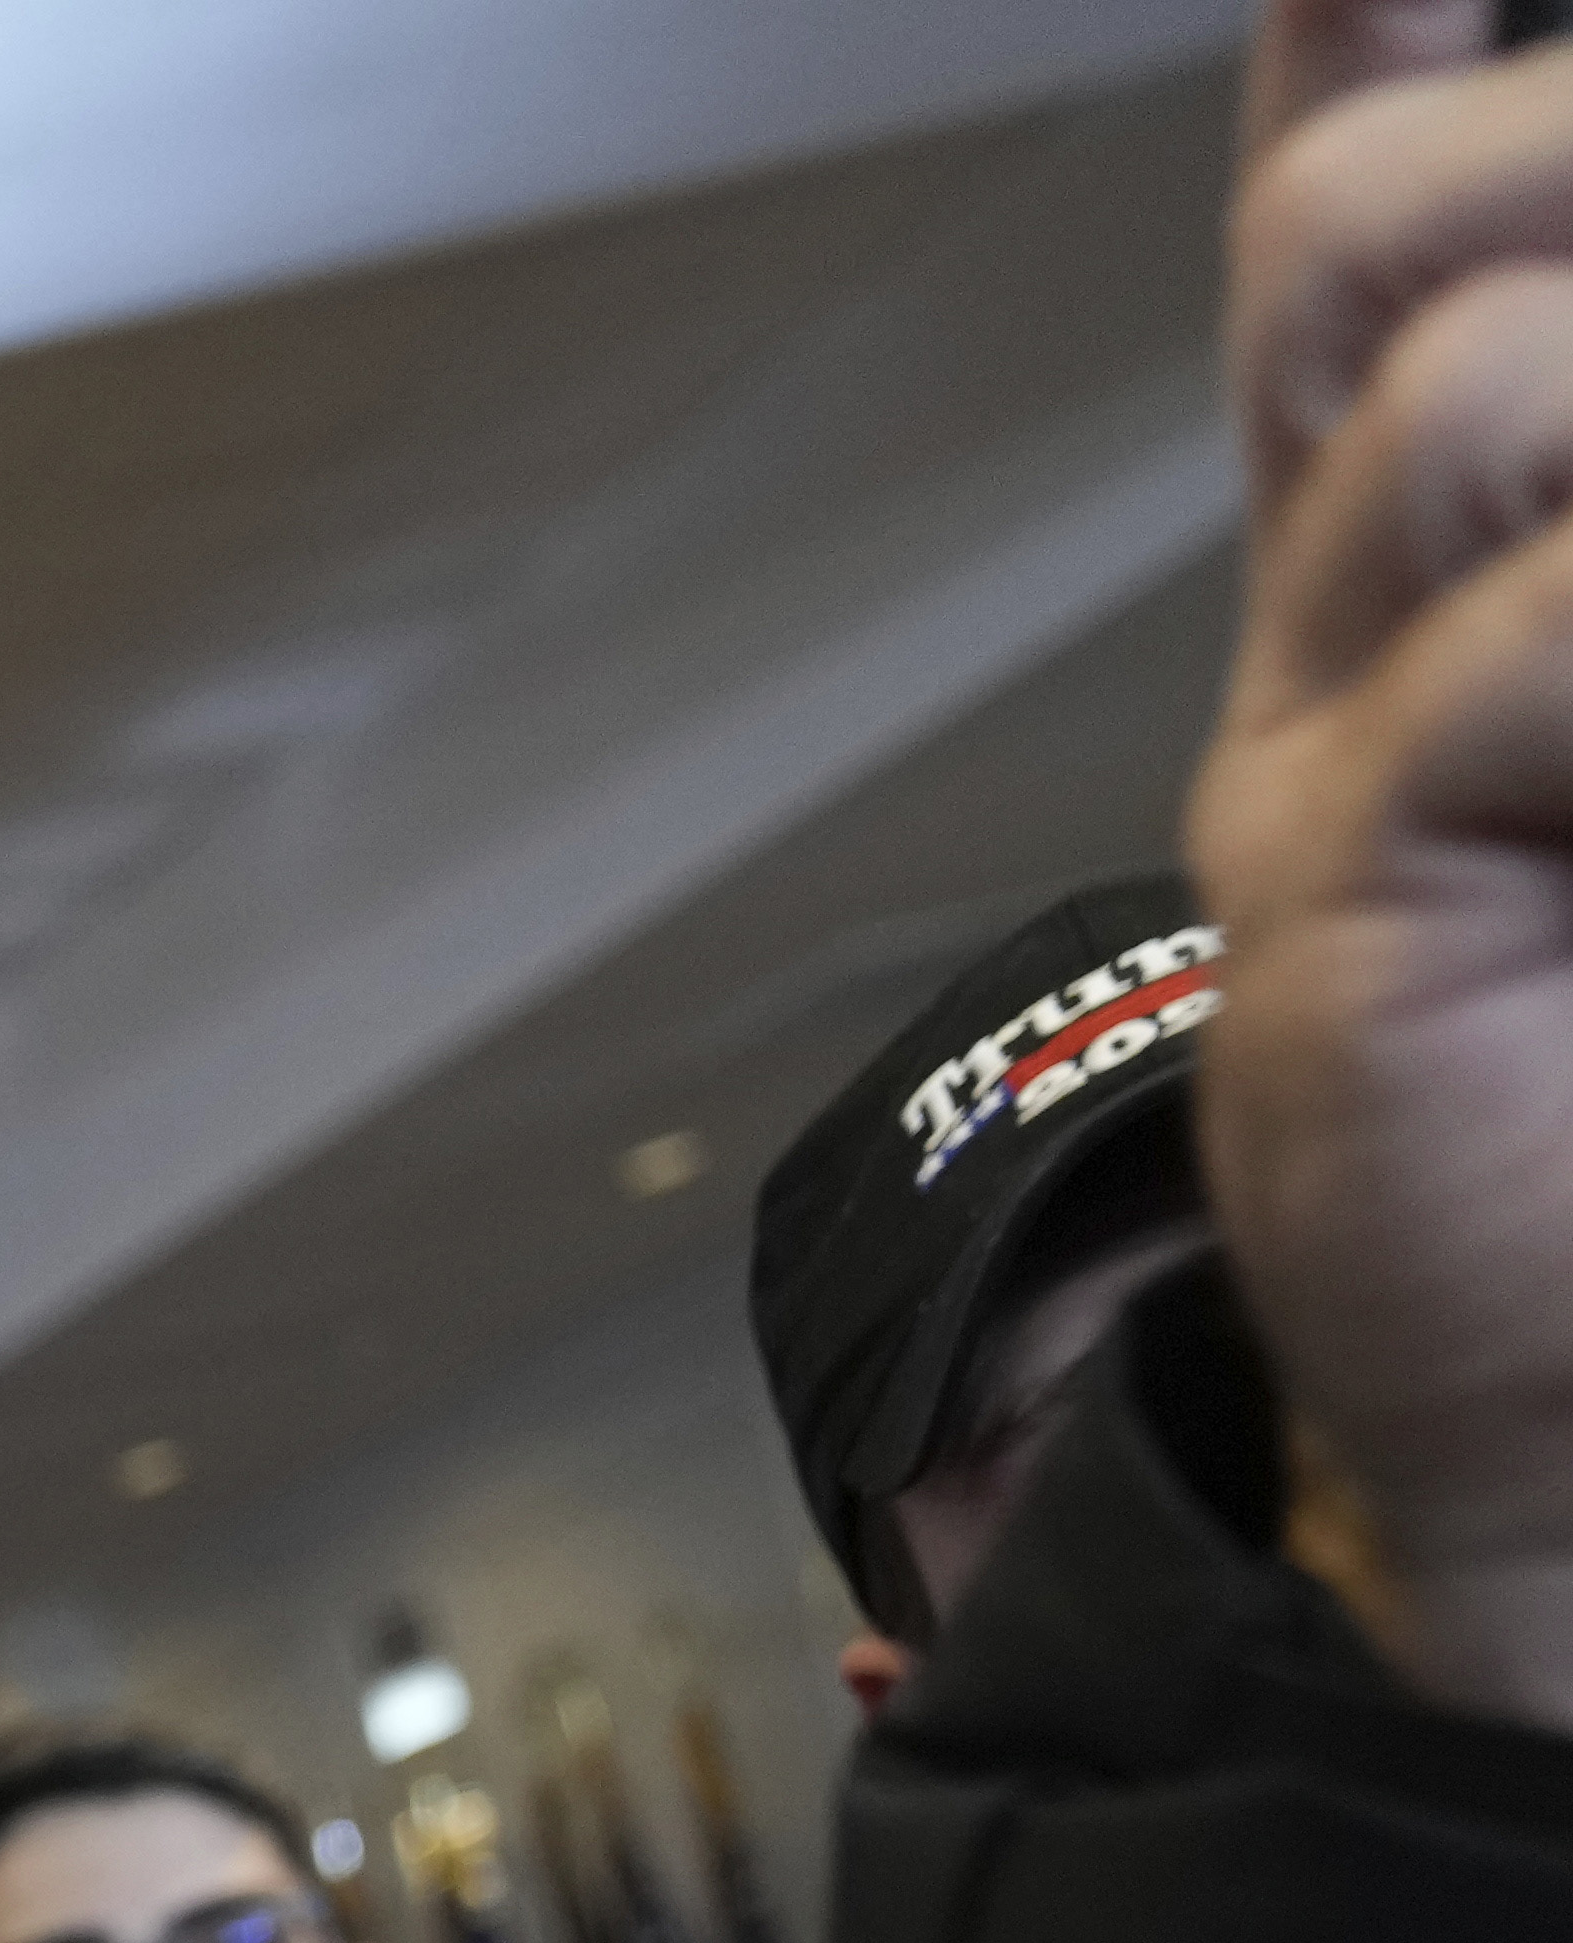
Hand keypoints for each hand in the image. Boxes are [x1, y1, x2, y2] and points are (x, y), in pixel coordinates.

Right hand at [1197, 8, 1572, 1716]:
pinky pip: (1525, 667)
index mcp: (1440, 543)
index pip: (1361, 199)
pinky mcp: (1347, 928)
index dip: (1380, 21)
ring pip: (1456, 395)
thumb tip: (1540, 293)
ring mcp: (1319, 766)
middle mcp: (1347, 617)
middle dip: (1572, 160)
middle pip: (1374, 227)